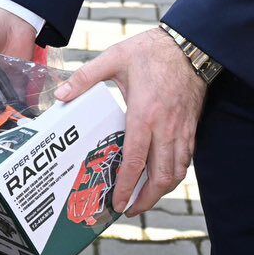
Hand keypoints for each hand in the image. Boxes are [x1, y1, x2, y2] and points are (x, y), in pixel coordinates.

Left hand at [56, 26, 205, 216]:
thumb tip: (61, 95)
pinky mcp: (191, 127)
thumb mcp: (114, 58)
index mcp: (144, 114)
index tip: (117, 203)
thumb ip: (86, 77)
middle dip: (146, 199)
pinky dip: (175, 174)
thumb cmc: (151, 51)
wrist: (189, 45)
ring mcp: (181, 129)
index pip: (135, 161)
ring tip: (145, 199)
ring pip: (176, 172)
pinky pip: (186, 159)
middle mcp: (165, 127)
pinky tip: (163, 176)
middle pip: (160, 176)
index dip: (126, 187)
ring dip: (162, 191)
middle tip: (130, 209)